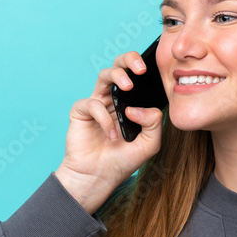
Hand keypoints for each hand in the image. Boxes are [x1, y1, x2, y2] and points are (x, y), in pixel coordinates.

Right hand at [55, 50, 164, 212]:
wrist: (98, 177)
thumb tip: (136, 107)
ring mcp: (97, 103)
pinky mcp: (81, 111)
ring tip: (127, 87)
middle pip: (119, 66)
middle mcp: (112, 99)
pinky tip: (111, 134)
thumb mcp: (149, 144)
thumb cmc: (122, 160)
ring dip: (117, 76)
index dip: (144, 68)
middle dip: (129, 59)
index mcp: (129, 103)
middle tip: (141, 69)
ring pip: (105, 75)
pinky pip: (93, 104)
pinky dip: (104, 118)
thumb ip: (153, 123)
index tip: (155, 70)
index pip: (137, 77)